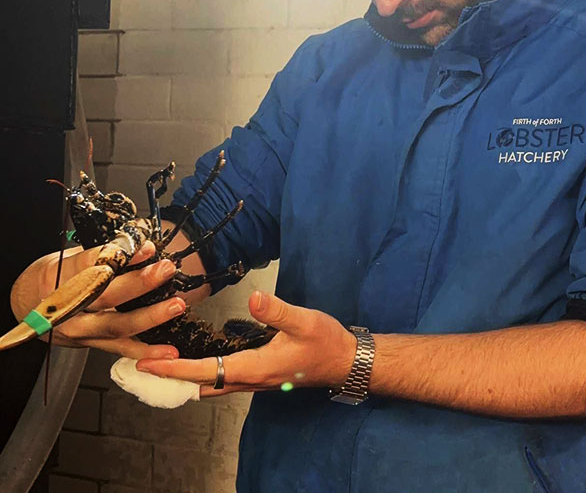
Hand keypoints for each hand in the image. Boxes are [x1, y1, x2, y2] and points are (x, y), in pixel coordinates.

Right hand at [10, 238, 184, 359]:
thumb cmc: (55, 275)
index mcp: (62, 276)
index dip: (123, 256)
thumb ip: (107, 252)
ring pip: (117, 325)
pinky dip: (146, 351)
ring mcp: (79, 329)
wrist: (27, 304)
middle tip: (165, 270)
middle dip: (140, 283)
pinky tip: (166, 350)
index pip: (92, 263)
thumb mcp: (74, 255)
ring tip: (175, 306)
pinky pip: (120, 349)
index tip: (147, 248)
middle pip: (106, 295)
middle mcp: (69, 306)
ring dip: (150, 317)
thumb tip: (144, 246)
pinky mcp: (90, 344)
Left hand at [136, 291, 356, 396]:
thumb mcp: (304, 321)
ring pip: (213, 385)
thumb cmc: (325, 341)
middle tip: (143, 365)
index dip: (175, 369)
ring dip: (187, 377)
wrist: (347, 361)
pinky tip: (199, 362)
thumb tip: (253, 296)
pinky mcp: (261, 375)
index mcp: (255, 368)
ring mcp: (256, 380)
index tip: (147, 364)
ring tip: (164, 363)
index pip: (206, 371)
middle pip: (203, 383)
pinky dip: (204, 373)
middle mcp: (251, 380)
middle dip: (172, 377)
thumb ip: (277, 310)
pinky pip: (224, 379)